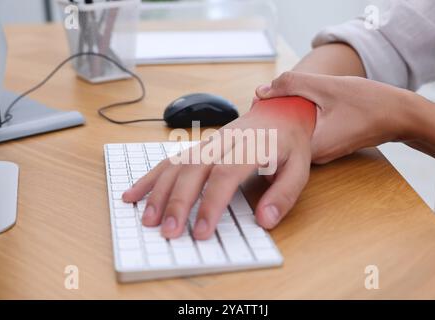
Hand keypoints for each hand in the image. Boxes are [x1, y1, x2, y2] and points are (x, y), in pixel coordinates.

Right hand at [122, 97, 315, 239]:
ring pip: (178, 163)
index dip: (210, 202)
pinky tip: (135, 193)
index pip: (226, 173)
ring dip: (159, 191)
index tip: (200, 230)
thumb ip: (283, 195)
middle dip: (178, 201)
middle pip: (194, 168)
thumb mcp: (299, 169)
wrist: (279, 112)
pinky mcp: (199, 145)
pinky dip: (151, 177)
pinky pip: (171, 159)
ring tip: (148, 218)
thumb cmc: (289, 144)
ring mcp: (208, 141)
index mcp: (253, 145)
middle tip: (168, 231)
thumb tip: (265, 220)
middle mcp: (225, 141)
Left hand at [255, 72, 413, 163]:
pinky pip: (304, 137)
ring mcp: (321, 155)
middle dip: (270, 122)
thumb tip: (261, 90)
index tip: (254, 108)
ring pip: (292, 139)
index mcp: (311, 148)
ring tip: (276, 104)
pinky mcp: (327, 148)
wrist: (399, 115)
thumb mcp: (327, 86)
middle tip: (261, 103)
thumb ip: (292, 85)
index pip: (273, 142)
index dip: (261, 124)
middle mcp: (314, 158)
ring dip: (284, 122)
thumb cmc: (368, 102)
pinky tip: (297, 109)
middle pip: (280, 142)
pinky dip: (298, 124)